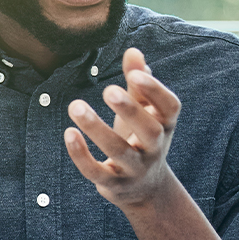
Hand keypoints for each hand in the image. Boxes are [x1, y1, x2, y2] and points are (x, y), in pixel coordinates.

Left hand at [64, 48, 181, 209]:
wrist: (145, 188)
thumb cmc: (141, 137)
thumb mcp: (144, 110)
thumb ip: (139, 81)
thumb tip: (133, 51)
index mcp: (165, 125)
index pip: (170, 107)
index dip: (155, 91)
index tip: (134, 75)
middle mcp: (155, 148)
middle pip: (149, 131)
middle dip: (130, 111)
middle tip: (108, 90)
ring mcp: (135, 169)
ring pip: (118, 151)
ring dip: (96, 128)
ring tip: (75, 106)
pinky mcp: (113, 184)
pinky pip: (96, 172)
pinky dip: (81, 155)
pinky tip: (68, 133)